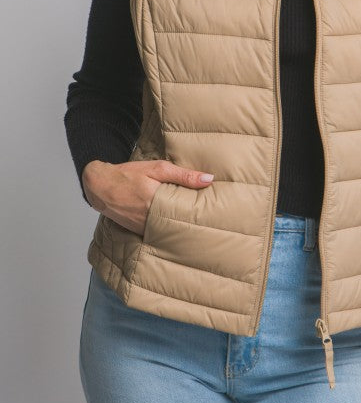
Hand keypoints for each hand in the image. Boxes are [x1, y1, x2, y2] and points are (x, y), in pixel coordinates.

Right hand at [81, 159, 214, 234]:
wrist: (100, 186)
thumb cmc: (129, 174)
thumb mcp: (157, 168)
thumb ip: (183, 175)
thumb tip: (209, 179)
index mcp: (156, 201)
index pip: (186, 212)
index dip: (201, 215)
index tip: (217, 215)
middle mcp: (149, 219)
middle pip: (179, 225)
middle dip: (194, 224)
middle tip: (212, 223)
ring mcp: (143, 228)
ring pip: (169, 232)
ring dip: (181, 228)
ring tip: (198, 226)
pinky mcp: (138, 232)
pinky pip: (157, 234)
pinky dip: (167, 230)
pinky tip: (176, 226)